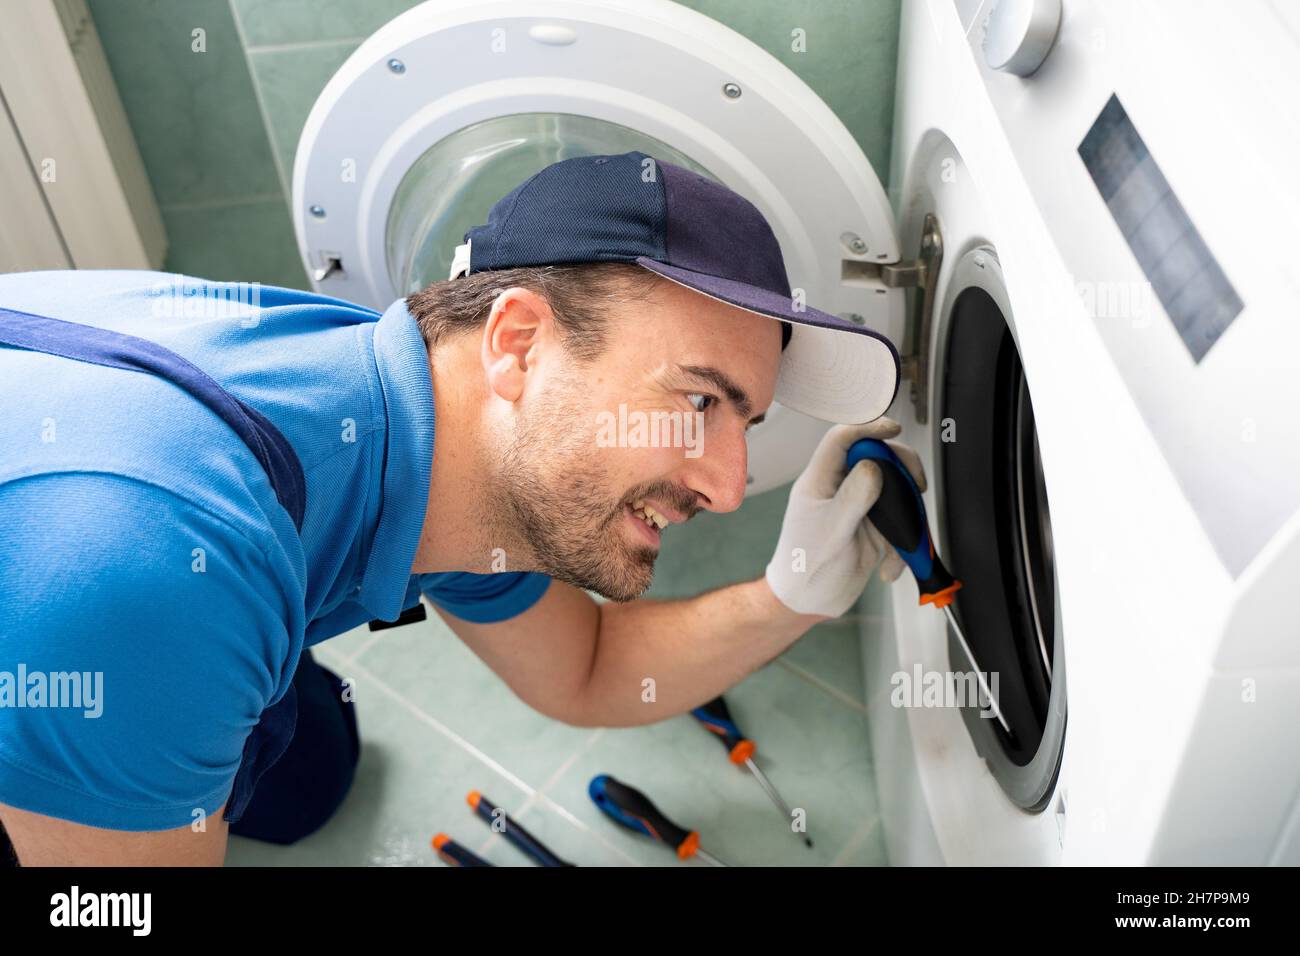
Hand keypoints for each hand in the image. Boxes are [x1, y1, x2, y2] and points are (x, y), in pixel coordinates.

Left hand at [764, 416, 926, 617]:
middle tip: (917, 485)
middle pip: (876, 458)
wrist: (808, 603)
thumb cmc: (804, 567)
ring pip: (894, 489)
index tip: (893, 430)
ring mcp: (858, 507)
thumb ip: (853, 497)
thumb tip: (875, 465)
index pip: (842, 439)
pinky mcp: (874, 527)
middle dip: (901, 469)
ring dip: (907, 515)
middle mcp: (840, 488)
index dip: (868, 428)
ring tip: (904, 543)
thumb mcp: (831, 531)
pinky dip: (902, 546)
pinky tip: (889, 570)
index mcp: (819, 481)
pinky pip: (899, 523)